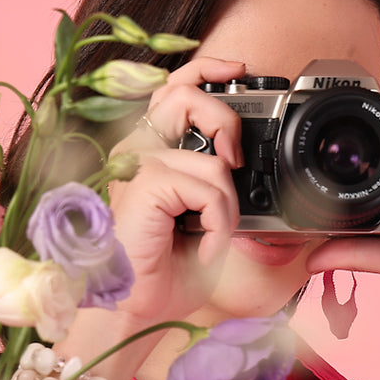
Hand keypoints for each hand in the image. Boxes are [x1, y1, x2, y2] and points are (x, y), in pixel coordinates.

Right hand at [103, 56, 247, 327]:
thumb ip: (218, 187)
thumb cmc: (162, 271)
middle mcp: (136, 150)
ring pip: (210, 158)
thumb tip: (244, 167)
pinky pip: (209, 188)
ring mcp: (136, 164)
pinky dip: (218, 223)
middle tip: (235, 162)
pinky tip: (203, 246)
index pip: (174, 89)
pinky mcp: (144, 183)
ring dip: (225, 205)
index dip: (207, 70)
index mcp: (148, 152)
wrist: (134, 309)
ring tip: (212, 234)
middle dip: (225, 120)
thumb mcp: (202, 221)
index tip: (237, 71)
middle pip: (185, 94)